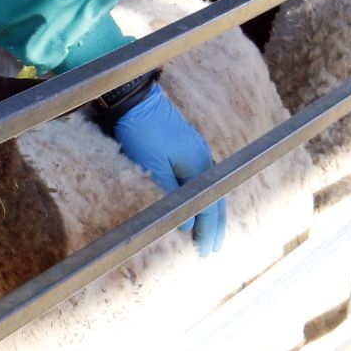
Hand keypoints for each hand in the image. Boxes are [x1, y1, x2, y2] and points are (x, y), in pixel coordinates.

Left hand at [107, 84, 227, 255]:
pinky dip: (200, 197)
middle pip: (214, 199)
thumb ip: (170, 195)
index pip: (208, 207)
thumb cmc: (141, 132)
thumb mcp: (152, 167)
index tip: (206, 251)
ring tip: (207, 232)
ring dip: (208, 212)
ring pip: (208, 189)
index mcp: (198, 166)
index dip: (207, 231)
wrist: (136, 99)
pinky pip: (199, 180)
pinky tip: (195, 204)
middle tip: (212, 250)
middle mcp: (202, 159)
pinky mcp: (184, 147)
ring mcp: (195, 152)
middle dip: (213, 226)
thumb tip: (186, 224)